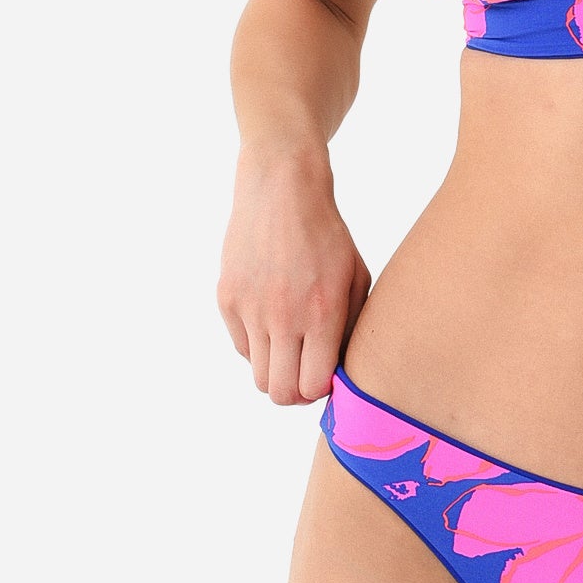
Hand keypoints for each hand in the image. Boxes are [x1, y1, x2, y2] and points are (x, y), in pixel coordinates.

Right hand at [216, 143, 371, 405]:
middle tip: (306, 373)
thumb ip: (352, 327)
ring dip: (276, 371)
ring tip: (291, 349)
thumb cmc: (327, 235)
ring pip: (258, 375)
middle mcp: (283, 317)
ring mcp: (250, 309)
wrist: (282, 190)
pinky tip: (272, 320)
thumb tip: (342, 372)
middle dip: (297, 392)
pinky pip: (242, 347)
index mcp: (322, 313)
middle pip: (281, 392)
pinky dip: (257, 346)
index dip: (322, 390)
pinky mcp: (226, 298)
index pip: (314, 386)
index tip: (328, 376)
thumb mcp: (356, 277)